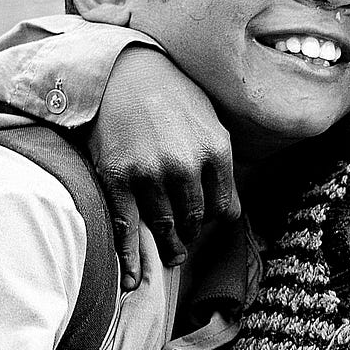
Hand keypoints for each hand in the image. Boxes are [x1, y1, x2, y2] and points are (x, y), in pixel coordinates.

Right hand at [88, 45, 238, 290]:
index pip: (224, 209)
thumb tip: (230, 209)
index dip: (213, 220)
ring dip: (167, 248)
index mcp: (216, 150)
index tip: (204, 223)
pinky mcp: (119, 178)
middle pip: (194, 220)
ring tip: (169, 256)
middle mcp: (186, 165)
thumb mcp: (209, 119)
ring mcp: (151, 174)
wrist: (120, 70)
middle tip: (183, 245)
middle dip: (189, 235)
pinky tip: (132, 278)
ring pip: (164, 228)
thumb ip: (220, 160)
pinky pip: (127, 228)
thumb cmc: (169, 93)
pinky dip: (130, 258)